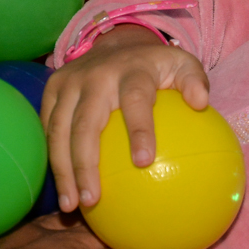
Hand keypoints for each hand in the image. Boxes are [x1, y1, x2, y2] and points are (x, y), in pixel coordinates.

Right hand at [41, 24, 209, 210]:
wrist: (116, 42)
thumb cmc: (157, 66)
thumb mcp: (183, 64)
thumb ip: (195, 81)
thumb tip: (201, 103)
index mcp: (132, 71)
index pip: (135, 101)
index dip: (139, 129)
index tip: (144, 162)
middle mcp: (96, 76)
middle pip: (85, 125)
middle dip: (85, 165)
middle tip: (92, 200)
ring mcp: (69, 82)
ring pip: (58, 131)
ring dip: (63, 171)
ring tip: (71, 206)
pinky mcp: (51, 90)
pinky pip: (47, 129)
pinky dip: (52, 158)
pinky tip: (63, 188)